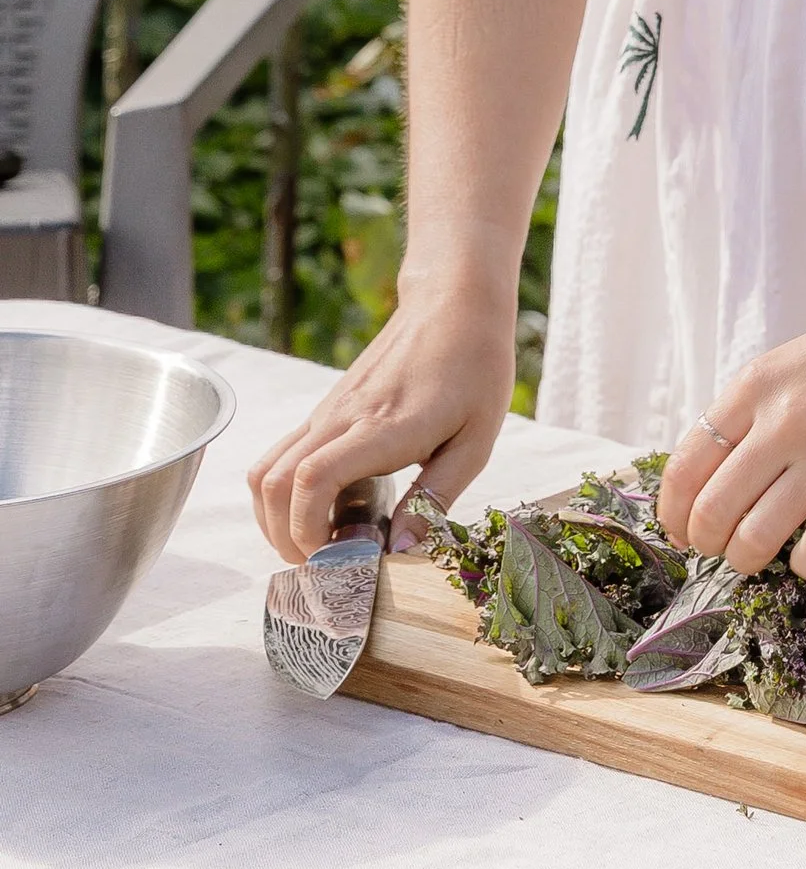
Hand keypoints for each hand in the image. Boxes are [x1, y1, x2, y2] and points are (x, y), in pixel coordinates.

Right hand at [248, 279, 515, 560]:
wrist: (455, 304)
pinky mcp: (326, 409)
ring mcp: (327, 412)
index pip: (312, 480)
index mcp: (383, 427)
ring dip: (276, 518)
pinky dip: (282, 494)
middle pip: (272, 484)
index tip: (336, 558)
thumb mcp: (476, 440)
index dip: (307, 530)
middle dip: (284, 538)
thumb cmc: (475, 369)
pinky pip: (280, 455)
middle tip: (326, 564)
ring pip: (265, 471)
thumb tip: (397, 551)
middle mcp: (342, 418)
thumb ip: (435, 498)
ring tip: (319, 542)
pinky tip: (324, 509)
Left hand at [657, 264, 805, 578]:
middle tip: (725, 548)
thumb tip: (710, 484)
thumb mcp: (790, 367)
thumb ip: (751, 417)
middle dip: (709, 545)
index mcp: (754, 387)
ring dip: (749, 560)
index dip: (674, 515)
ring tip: (761, 557)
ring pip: (756, 537)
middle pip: (713, 512)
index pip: (685, 469)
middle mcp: (783, 419)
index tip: (684, 533)